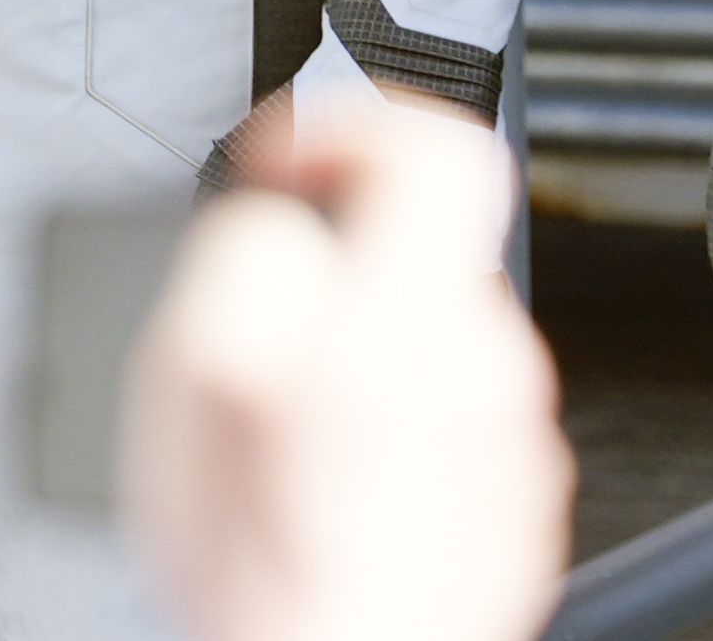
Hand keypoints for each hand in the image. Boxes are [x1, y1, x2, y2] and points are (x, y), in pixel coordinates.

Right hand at [124, 97, 571, 640]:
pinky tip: (341, 482)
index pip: (434, 147)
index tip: (291, 159)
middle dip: (344, 254)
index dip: (351, 125)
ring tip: (290, 434)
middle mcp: (482, 367)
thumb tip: (274, 226)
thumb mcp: (185, 403)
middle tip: (272, 301)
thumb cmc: (258, 586)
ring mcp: (515, 432)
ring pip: (440, 336)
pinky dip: (404, 425)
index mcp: (398, 325)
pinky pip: (464, 415)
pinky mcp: (527, 488)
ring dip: (367, 352)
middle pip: (431, 243)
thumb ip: (238, 275)